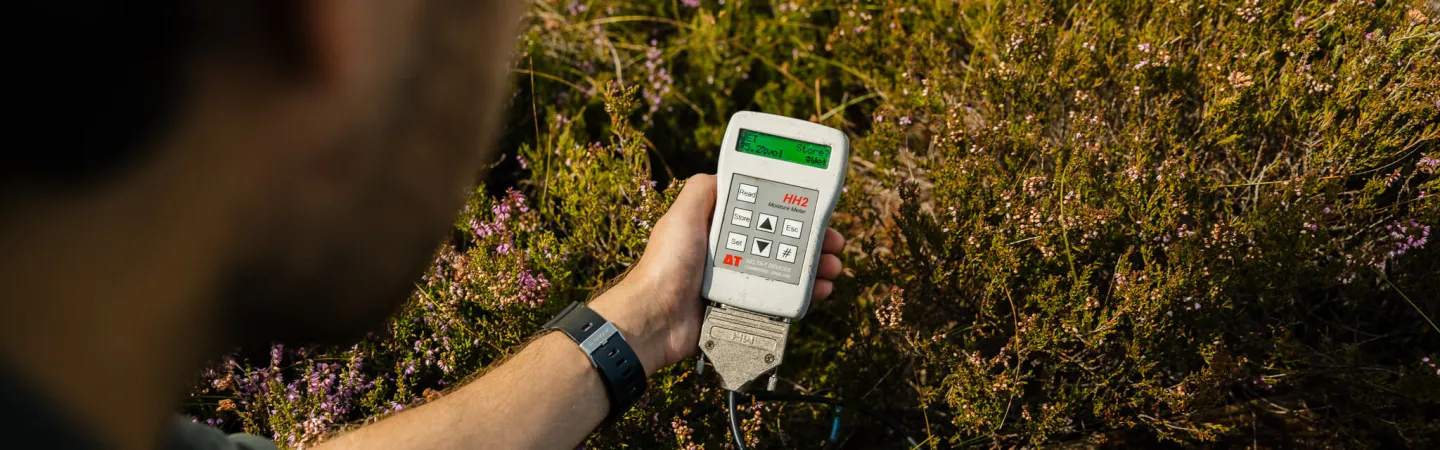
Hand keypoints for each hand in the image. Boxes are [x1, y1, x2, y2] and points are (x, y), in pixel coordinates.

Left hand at [589, 174, 845, 374]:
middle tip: (834, 241)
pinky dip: (803, 293)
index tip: (815, 206)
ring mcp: (738, 280)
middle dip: (812, 238)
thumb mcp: (681, 216)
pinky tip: (820, 289)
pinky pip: (780, 298)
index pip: (762, 210)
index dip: (790, 206)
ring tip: (833, 266)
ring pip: (787, 269)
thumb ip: (702, 190)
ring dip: (814, 265)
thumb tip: (725, 172)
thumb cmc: (664, 266)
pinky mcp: (743, 308)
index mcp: (717, 227)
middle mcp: (730, 251)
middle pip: (781, 240)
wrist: (654, 320)